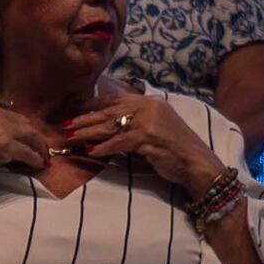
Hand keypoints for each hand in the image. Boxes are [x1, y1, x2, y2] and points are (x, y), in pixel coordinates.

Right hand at [0, 100, 53, 212]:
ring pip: (29, 135)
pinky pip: (27, 152)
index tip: (22, 132)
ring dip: (38, 146)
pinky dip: (34, 158)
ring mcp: (1, 126)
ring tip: (42, 155)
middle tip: (38, 144)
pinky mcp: (7, 144)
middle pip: (22, 121)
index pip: (6, 111)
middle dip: (31, 134)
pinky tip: (37, 164)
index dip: (17, 124)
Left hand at [64, 86, 229, 201]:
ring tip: (71, 137)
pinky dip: (104, 148)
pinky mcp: (149, 136)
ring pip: (111, 125)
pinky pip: (120, 141)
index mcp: (151, 101)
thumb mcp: (154, 130)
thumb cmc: (175, 150)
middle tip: (65, 125)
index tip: (74, 111)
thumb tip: (106, 128)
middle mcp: (149, 106)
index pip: (115, 100)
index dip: (92, 106)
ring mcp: (150, 120)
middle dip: (85, 119)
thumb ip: (134, 124)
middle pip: (110, 112)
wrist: (197, 163)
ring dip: (88, 132)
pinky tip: (91, 152)